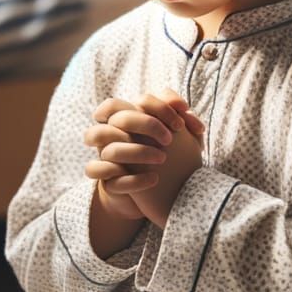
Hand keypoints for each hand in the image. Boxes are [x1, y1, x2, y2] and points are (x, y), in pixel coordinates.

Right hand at [84, 89, 204, 221]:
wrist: (157, 191)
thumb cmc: (168, 155)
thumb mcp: (178, 137)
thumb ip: (181, 118)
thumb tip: (185, 109)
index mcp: (125, 119)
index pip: (133, 100)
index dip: (156, 106)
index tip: (180, 124)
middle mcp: (111, 137)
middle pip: (116, 118)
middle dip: (147, 124)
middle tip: (170, 139)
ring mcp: (106, 160)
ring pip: (108, 149)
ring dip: (137, 152)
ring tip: (163, 158)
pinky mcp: (109, 184)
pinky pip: (112, 180)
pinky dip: (133, 180)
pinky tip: (154, 179)